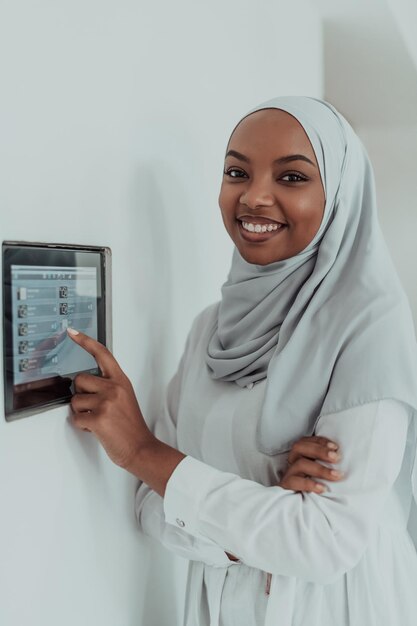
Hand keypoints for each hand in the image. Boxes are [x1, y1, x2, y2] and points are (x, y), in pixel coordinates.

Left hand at [67, 328, 153, 469]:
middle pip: (79, 380)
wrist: (140, 447)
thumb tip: (84, 382)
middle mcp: (114, 388)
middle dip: (81, 394)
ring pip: (75, 400)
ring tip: (98, 419)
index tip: (72, 332)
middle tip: (95, 407)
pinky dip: (82, 425)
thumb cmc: (131, 426)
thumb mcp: (124, 397)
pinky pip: (76, 418)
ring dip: (81, 412)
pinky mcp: (99, 418)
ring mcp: (107, 402)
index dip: (85, 341)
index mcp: (121, 380)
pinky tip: (96, 428)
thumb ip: (108, 385)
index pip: (101, 354)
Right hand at [279, 436, 342, 493]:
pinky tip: (322, 488)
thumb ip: (326, 462)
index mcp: (299, 454)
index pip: (306, 441)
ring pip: (300, 464)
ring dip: (320, 469)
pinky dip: (310, 484)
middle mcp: (292, 461)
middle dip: (319, 450)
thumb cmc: (314, 485)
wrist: (296, 505)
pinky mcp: (287, 485)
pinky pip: (295, 482)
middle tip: (336, 458)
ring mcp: (289, 473)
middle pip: (300, 447)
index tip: (335, 447)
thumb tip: (342, 458)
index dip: (320, 441)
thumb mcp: (319, 471)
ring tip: (336, 476)